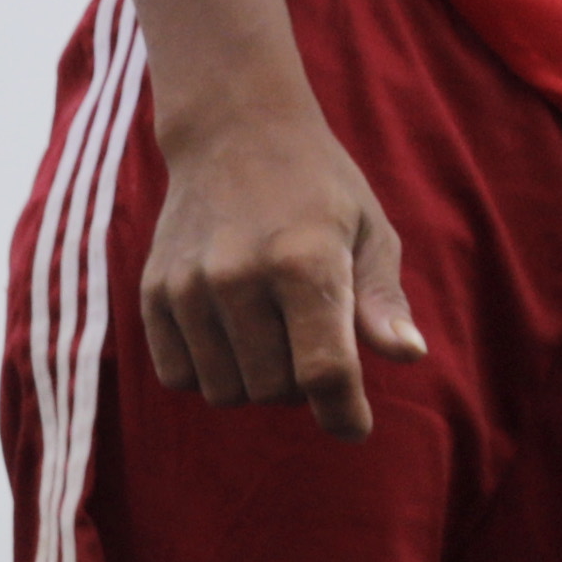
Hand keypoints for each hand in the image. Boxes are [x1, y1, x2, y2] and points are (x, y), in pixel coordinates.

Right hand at [136, 105, 424, 439]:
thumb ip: (383, 301)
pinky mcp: (152, 294)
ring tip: (276, 338)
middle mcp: (239, 277)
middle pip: (275, 389)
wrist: (235, 134)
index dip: (344, 412)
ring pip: (226, 391)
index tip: (356, 426)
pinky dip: (211, 376)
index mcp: (305, 263)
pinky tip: (234, 339)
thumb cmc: (320, 188)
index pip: (324, 370)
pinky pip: (179, 377)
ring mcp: (187, 287)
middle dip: (304, 387)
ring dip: (257, 384)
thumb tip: (409, 357)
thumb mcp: (371, 233)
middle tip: (316, 346)